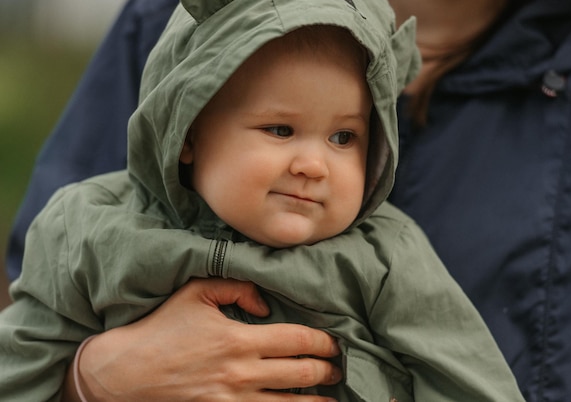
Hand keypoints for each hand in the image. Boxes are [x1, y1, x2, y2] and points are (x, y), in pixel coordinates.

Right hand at [64, 278, 341, 400]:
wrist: (124, 372)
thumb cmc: (162, 328)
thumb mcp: (196, 293)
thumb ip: (237, 288)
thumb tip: (266, 306)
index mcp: (239, 339)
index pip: (297, 341)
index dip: (323, 343)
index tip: (334, 344)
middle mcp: (240, 373)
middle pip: (300, 375)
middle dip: (327, 372)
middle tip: (338, 370)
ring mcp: (231, 401)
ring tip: (332, 399)